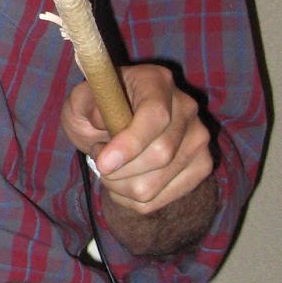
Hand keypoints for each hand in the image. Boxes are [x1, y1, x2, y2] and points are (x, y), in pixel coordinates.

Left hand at [61, 63, 216, 256]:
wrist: (115, 123)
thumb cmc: (98, 108)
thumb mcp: (81, 99)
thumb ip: (86, 103)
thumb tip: (103, 121)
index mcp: (157, 82)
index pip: (156, 116)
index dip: (130, 144)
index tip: (102, 162)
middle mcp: (186, 108)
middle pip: (160, 155)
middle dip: (117, 169)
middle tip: (99, 157)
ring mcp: (198, 139)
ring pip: (154, 185)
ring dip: (119, 185)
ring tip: (111, 166)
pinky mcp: (200, 167)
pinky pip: (158, 200)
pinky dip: (130, 198)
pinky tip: (123, 179)